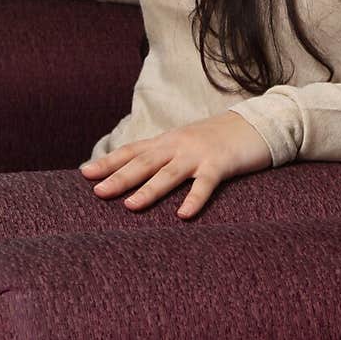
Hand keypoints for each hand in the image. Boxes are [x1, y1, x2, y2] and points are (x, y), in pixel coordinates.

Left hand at [79, 110, 271, 218]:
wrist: (255, 124)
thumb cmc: (217, 138)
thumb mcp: (185, 143)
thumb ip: (163, 155)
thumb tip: (136, 172)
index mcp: (167, 141)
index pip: (132, 151)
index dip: (108, 162)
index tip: (85, 174)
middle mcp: (178, 145)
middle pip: (144, 162)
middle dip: (119, 177)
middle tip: (97, 191)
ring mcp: (198, 154)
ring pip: (169, 173)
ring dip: (149, 190)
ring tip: (130, 206)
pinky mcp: (220, 164)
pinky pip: (205, 184)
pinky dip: (194, 199)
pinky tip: (183, 216)